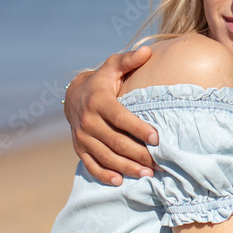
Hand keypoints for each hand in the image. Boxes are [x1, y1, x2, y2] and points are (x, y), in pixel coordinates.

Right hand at [64, 46, 157, 184]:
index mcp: (99, 101)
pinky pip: (91, 165)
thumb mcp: (113, 66)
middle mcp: (88, 121)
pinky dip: (104, 174)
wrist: (75, 94)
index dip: (138, 128)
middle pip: (116, 142)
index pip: (121, 118)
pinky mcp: (79, 148)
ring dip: (126, 167)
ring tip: (147, 173)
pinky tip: (120, 181)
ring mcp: (82, 137)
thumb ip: (129, 59)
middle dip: (138, 154)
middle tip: (158, 162)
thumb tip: (147, 51)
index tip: (157, 138)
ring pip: (106, 156)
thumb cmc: (103, 80)